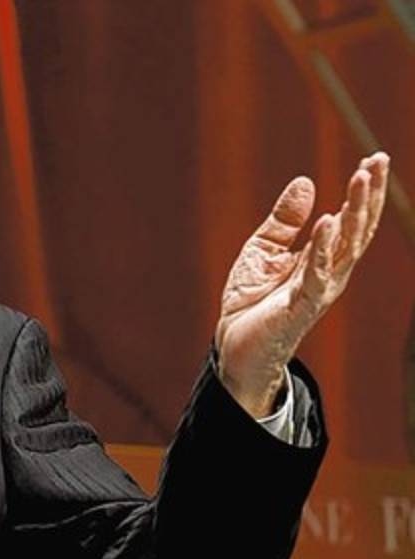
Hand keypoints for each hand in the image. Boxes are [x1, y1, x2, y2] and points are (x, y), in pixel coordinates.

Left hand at [214, 152, 388, 416]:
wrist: (234, 345)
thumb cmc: (252, 301)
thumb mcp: (264, 250)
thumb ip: (285, 220)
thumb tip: (306, 182)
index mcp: (323, 258)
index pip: (350, 220)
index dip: (364, 191)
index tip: (374, 158)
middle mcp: (330, 272)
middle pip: (357, 228)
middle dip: (368, 194)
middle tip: (378, 160)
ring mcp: (319, 290)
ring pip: (345, 246)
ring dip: (354, 211)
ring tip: (361, 178)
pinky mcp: (300, 307)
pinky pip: (316, 274)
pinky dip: (322, 247)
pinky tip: (328, 220)